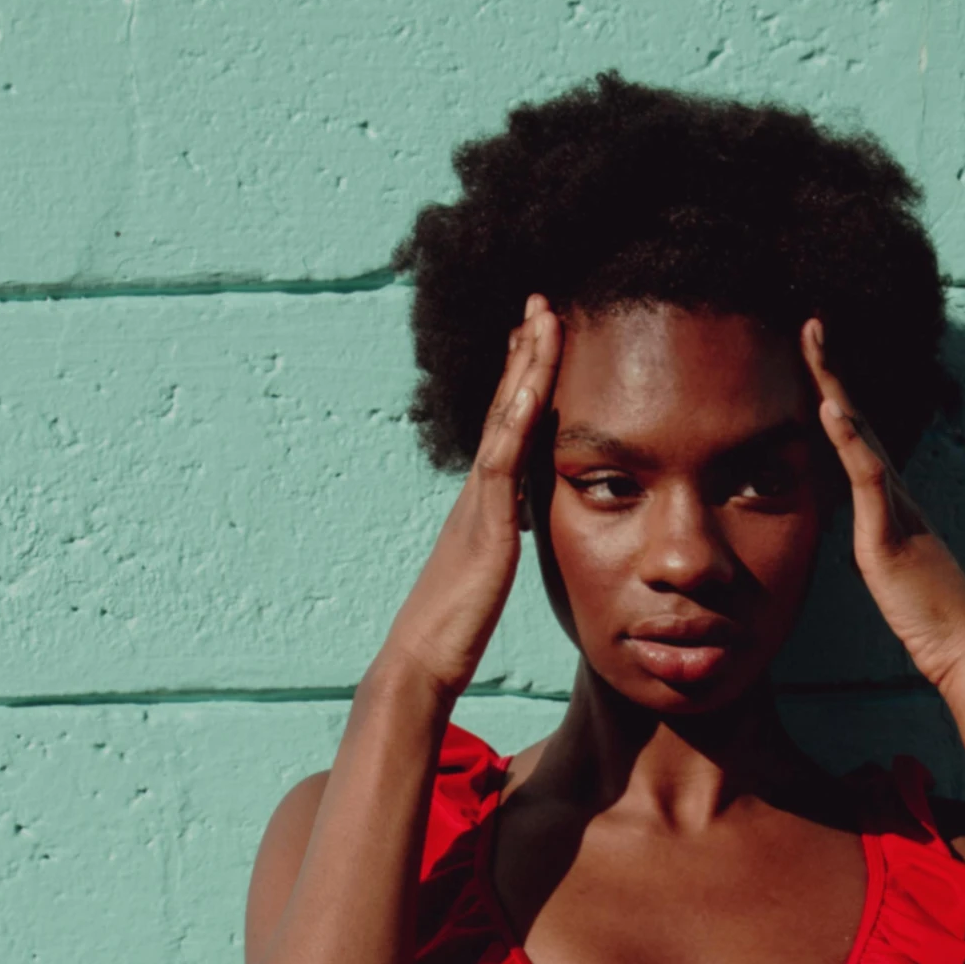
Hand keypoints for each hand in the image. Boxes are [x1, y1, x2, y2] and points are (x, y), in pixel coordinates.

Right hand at [381, 296, 562, 704]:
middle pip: (503, 408)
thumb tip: (514, 532)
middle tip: (538, 303)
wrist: (422, 660)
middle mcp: (477, 492)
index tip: (536, 340)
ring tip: (542, 314)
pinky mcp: (486, 521)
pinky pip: (506, 455)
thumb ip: (499, 544)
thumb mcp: (486, 576)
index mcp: (481, 504)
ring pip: (505, 417)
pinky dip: (521, 412)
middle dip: (522, 354)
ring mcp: (478, 501)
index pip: (506, 431)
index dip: (520, 383)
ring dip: (525, 364)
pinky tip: (537, 377)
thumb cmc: (451, 632)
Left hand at [801, 319, 964, 691]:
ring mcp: (894, 510)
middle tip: (810, 323)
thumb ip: (880, 548)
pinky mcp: (888, 535)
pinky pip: (868, 480)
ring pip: (861, 435)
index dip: (834, 400)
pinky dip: (850, 441)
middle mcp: (895, 495)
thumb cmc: (932, 618)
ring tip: (813, 341)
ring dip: (835, 386)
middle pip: (857, 421)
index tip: (813, 360)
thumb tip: (868, 542)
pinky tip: (832, 407)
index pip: (856, 442)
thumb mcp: (893, 576)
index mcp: (890, 505)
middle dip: (831, 371)